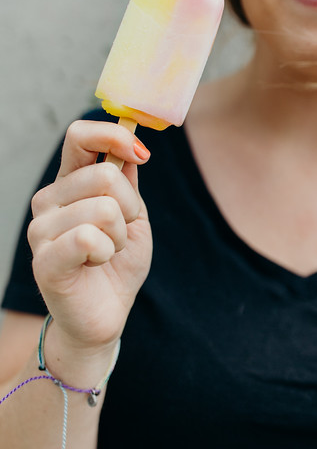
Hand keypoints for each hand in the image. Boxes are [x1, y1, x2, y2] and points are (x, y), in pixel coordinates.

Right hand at [28, 120, 152, 351]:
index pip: (79, 135)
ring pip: (104, 208)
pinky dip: (107, 253)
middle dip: (130, 207)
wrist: (107, 314)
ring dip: (119, 236)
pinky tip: (95, 264)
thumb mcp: (133, 215)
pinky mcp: (45, 260)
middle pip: (106, 174)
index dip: (114, 135)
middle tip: (119, 233)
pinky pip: (89, 238)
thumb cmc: (117, 264)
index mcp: (69, 182)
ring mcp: (42, 229)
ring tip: (106, 253)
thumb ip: (127, 181)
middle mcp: (49, 200)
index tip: (142, 154)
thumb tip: (129, 143)